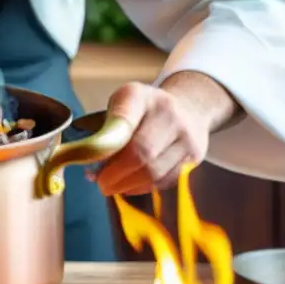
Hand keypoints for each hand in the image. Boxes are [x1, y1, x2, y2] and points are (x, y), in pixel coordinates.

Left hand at [90, 73, 236, 195]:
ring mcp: (186, 136)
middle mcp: (168, 113)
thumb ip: (105, 130)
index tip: (90, 162)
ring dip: (128, 185)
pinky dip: (143, 187)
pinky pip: (165, 180)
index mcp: (140, 96)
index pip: (123, 120)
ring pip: (154, 172)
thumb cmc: (143, 109)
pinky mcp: (194, 157)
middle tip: (101, 183)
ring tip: (113, 186)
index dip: (106, 145)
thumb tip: (90, 168)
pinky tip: (131, 185)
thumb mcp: (120, 104)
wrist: (188, 107)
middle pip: (141, 153)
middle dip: (116, 174)